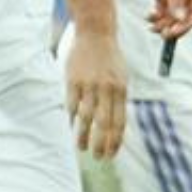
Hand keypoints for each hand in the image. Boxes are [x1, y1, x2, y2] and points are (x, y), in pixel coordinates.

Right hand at [65, 27, 127, 159]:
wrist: (96, 33)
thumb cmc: (110, 58)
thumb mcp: (121, 77)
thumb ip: (119, 99)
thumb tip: (118, 124)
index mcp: (121, 90)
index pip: (120, 121)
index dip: (116, 141)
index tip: (112, 155)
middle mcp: (107, 89)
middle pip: (105, 123)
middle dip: (102, 144)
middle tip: (98, 158)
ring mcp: (90, 85)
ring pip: (86, 117)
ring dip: (83, 135)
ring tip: (82, 148)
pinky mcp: (73, 80)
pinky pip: (72, 104)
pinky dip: (71, 119)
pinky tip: (70, 128)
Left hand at [132, 0, 191, 39]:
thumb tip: (180, 18)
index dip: (187, 25)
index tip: (174, 31)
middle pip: (184, 19)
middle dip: (174, 28)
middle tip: (161, 34)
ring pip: (171, 18)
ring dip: (163, 25)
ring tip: (151, 26)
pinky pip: (161, 12)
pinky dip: (155, 18)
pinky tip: (148, 17)